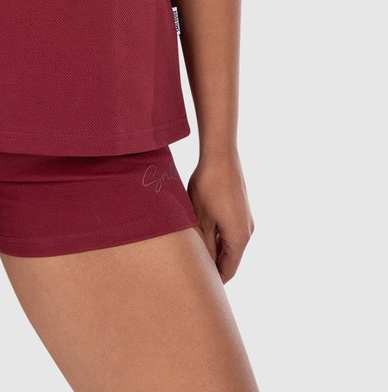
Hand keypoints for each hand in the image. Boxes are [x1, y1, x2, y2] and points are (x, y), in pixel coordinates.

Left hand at [186, 149, 254, 282]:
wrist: (221, 156)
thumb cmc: (208, 187)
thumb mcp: (200, 218)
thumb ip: (204, 244)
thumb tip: (203, 264)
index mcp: (239, 238)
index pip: (228, 270)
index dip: (214, 279)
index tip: (199, 285)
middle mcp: (247, 232)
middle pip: (230, 258)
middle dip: (213, 265)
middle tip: (193, 270)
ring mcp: (246, 220)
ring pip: (230, 244)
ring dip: (215, 248)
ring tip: (194, 250)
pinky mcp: (242, 209)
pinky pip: (231, 231)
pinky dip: (218, 236)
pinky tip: (202, 230)